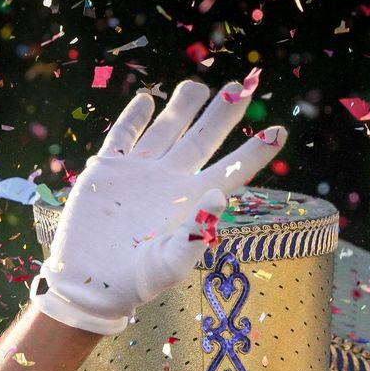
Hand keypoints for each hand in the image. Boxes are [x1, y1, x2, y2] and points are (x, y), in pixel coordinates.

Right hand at [30, 80, 287, 334]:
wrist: (89, 284)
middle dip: (222, 113)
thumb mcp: (168, 264)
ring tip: (198, 85)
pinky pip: (123, 136)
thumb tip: (219, 194)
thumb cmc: (134, 282)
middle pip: (203, 138)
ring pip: (167, 130)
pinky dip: (134, 117)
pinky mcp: (107, 170)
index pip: (232, 170)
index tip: (280, 131)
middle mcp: (170, 182)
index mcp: (191, 202)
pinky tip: (147, 100)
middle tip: (241, 86)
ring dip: (183, 107)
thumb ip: (195, 234)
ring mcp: (140, 173)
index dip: (256, 151)